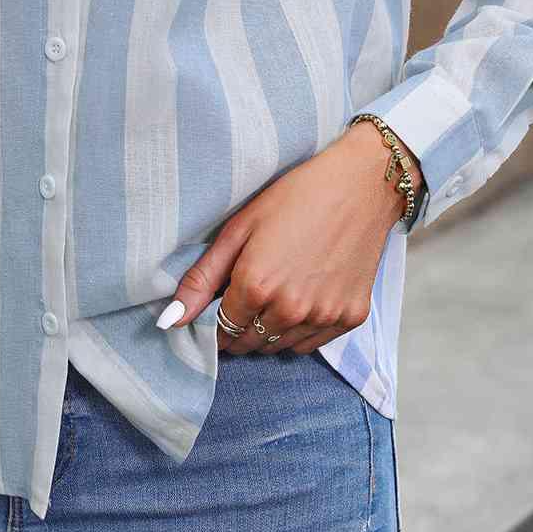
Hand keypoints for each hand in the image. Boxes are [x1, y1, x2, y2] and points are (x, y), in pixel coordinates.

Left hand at [158, 122, 421, 354]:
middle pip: (248, 343)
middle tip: (244, 298)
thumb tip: (170, 320)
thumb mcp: (240, 227)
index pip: (220, 330)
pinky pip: (311, 344)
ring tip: (272, 295)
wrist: (362, 184)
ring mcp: (323, 316)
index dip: (213, 321)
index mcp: (257, 286)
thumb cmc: (295, 196)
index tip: (217, 307)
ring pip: (278, 347)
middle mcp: (290, 309)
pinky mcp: (351, 318)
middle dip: (238, 328)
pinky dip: (299, 331)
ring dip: (267, 331)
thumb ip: (203, 278)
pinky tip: (300, 299)